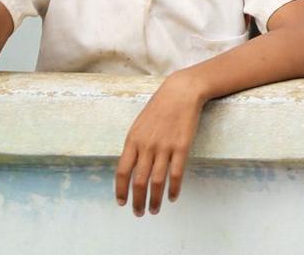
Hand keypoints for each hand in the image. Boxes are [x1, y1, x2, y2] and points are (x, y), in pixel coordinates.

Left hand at [115, 72, 203, 215]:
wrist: (181, 91)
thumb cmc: (160, 107)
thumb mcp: (140, 124)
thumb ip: (135, 145)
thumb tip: (130, 169)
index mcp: (133, 139)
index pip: (122, 171)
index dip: (121, 190)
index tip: (122, 203)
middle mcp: (147, 145)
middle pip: (139, 181)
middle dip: (137, 201)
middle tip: (139, 213)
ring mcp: (165, 146)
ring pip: (157, 181)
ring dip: (154, 200)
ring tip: (154, 210)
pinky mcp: (182, 146)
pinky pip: (176, 173)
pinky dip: (173, 189)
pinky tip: (172, 197)